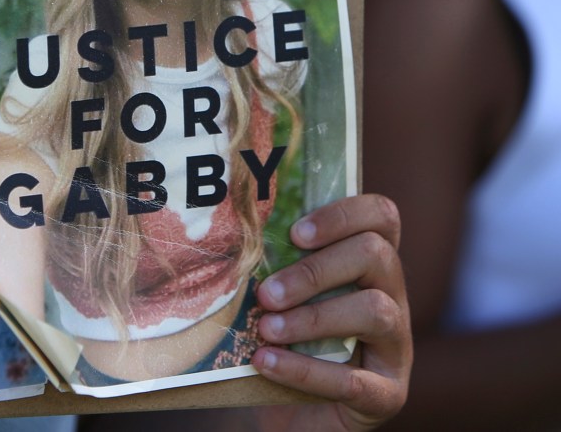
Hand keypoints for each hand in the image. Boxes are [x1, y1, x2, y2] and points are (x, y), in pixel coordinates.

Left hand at [248, 193, 411, 431]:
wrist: (295, 413)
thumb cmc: (285, 340)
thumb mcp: (283, 296)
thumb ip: (275, 264)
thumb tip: (229, 234)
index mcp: (370, 266)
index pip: (381, 217)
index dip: (343, 214)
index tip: (296, 233)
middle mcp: (393, 298)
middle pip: (376, 255)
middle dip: (316, 270)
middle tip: (268, 293)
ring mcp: (397, 348)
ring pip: (376, 311)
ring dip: (313, 317)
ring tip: (266, 328)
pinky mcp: (387, 395)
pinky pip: (356, 379)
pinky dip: (305, 370)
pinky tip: (266, 362)